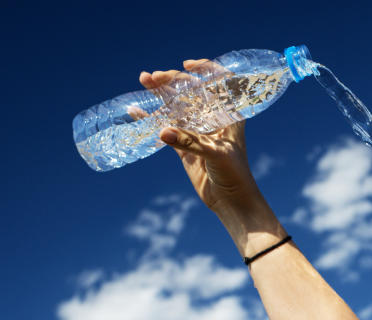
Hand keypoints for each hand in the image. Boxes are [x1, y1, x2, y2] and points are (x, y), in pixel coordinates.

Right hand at [138, 60, 267, 218]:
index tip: (187, 65)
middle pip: (192, 92)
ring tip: (144, 80)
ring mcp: (198, 131)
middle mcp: (213, 119)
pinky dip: (152, 119)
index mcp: (229, 114)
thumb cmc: (234, 174)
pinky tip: (137, 110)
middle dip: (173, 80)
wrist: (232, 201)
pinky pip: (167, 128)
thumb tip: (163, 132)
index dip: (205, 69)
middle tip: (154, 76)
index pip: (220, 82)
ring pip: (177, 106)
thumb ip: (190, 142)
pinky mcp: (185, 146)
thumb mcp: (216, 154)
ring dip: (161, 94)